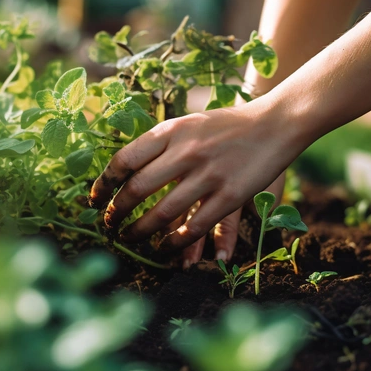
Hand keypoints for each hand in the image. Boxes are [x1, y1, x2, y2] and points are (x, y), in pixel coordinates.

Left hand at [89, 98, 303, 252]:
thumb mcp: (189, 123)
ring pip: (162, 214)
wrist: (276, 122)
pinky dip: (175, 242)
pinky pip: (194, 227)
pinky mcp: (229, 196)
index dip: (103, 183)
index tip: (94, 199)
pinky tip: (165, 249)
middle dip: (117, 212)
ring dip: (140, 232)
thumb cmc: (228, 124)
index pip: (124, 159)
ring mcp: (208, 175)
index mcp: (171, 130)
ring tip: (129, 240)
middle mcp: (185, 151)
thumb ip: (161, 144)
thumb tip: (126, 170)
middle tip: (109, 225)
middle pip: (137, 190)